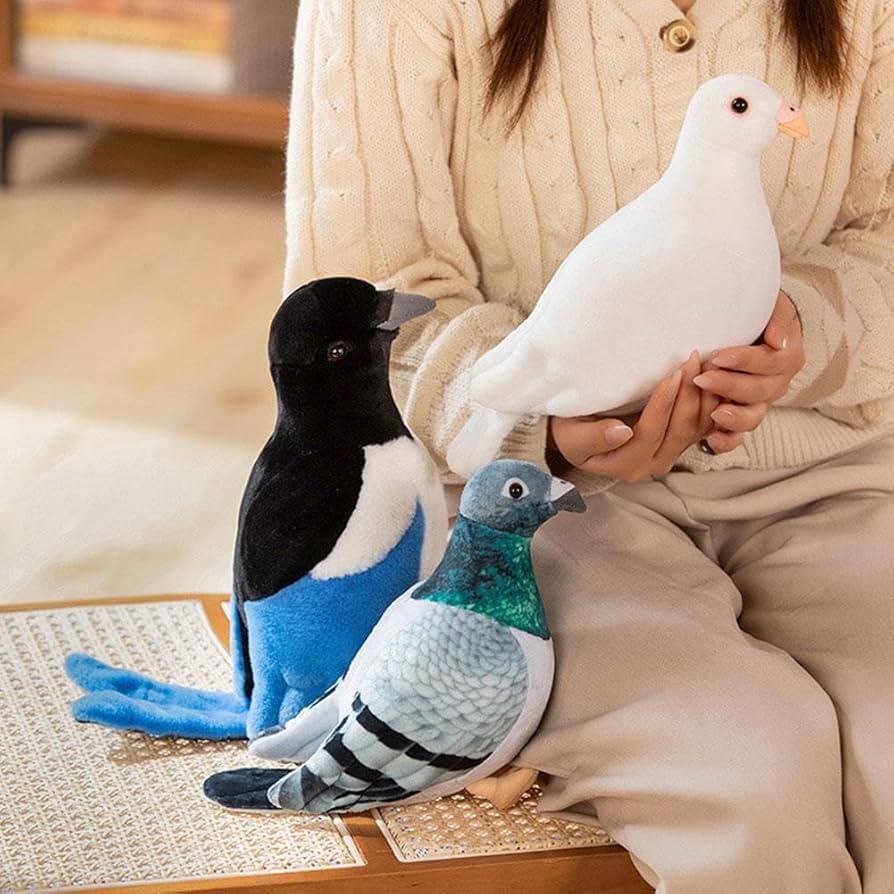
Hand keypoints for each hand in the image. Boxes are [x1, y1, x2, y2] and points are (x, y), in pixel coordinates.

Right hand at [547, 351, 720, 481]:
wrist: (577, 434)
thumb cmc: (571, 431)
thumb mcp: (572, 436)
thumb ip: (594, 438)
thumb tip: (621, 432)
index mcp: (627, 465)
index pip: (651, 434)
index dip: (663, 405)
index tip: (671, 376)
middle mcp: (653, 464)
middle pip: (679, 431)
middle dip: (689, 395)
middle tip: (692, 360)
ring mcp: (669, 454)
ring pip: (696, 428)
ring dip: (704, 396)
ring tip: (705, 364)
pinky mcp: (679, 442)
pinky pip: (702, 425)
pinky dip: (709, 401)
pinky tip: (711, 377)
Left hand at [692, 290, 805, 452]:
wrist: (747, 326)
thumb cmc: (756, 313)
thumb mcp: (771, 305)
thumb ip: (778, 319)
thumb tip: (779, 341)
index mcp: (786, 357)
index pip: (770, 362)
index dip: (745, 361)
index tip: (719, 356)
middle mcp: (775, 384)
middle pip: (759, 391)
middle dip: (730, 386)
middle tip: (702, 379)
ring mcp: (757, 404)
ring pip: (752, 417)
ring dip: (734, 418)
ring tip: (714, 414)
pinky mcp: (738, 418)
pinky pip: (737, 437)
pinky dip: (727, 441)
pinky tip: (710, 441)